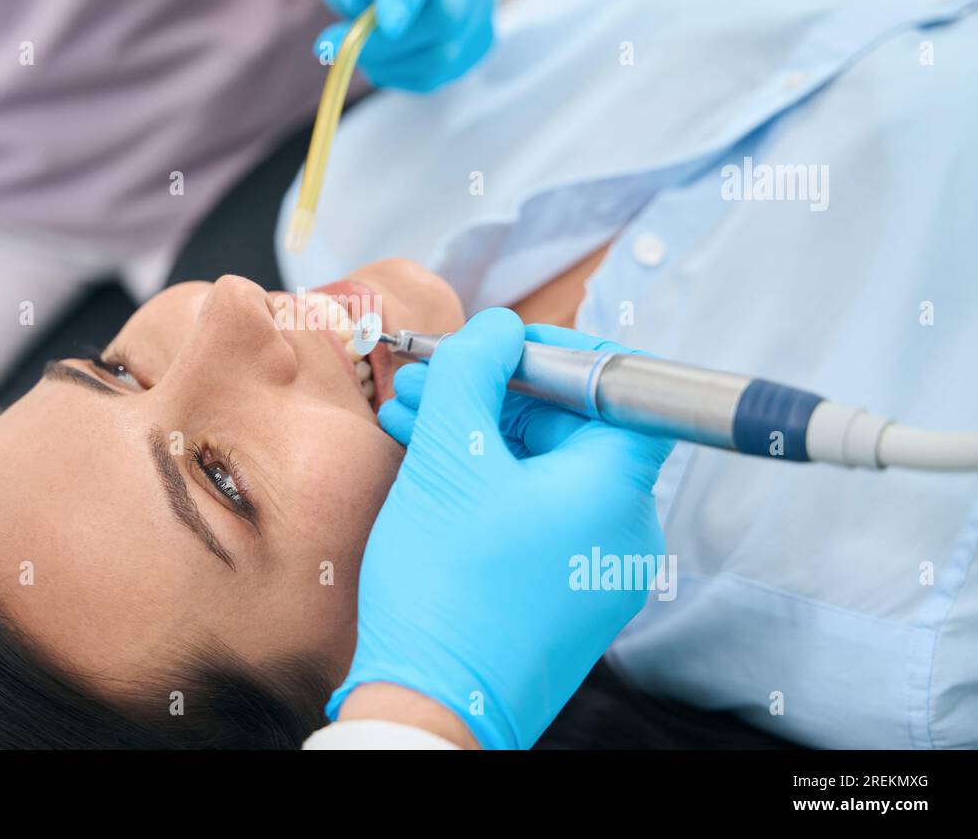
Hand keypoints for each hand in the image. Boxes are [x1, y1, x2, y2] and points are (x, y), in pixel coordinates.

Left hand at [316, 0, 494, 91]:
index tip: (385, 24)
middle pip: (447, 14)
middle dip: (389, 40)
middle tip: (337, 43)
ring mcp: (481, 7)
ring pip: (442, 54)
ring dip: (387, 62)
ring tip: (355, 49)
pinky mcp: (476, 43)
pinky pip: (435, 75)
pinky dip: (397, 74)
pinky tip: (380, 58)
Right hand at [330, 311, 672, 748]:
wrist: (433, 707)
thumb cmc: (445, 590)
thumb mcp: (448, 459)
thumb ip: (475, 372)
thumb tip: (498, 329)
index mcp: (614, 488)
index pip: (618, 390)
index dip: (560, 354)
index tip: (503, 344)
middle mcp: (624, 528)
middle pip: (570, 429)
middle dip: (494, 394)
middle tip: (429, 380)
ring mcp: (599, 567)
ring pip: (544, 472)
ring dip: (480, 436)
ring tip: (412, 419)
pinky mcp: (569, 594)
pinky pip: (538, 515)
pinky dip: (490, 485)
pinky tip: (431, 468)